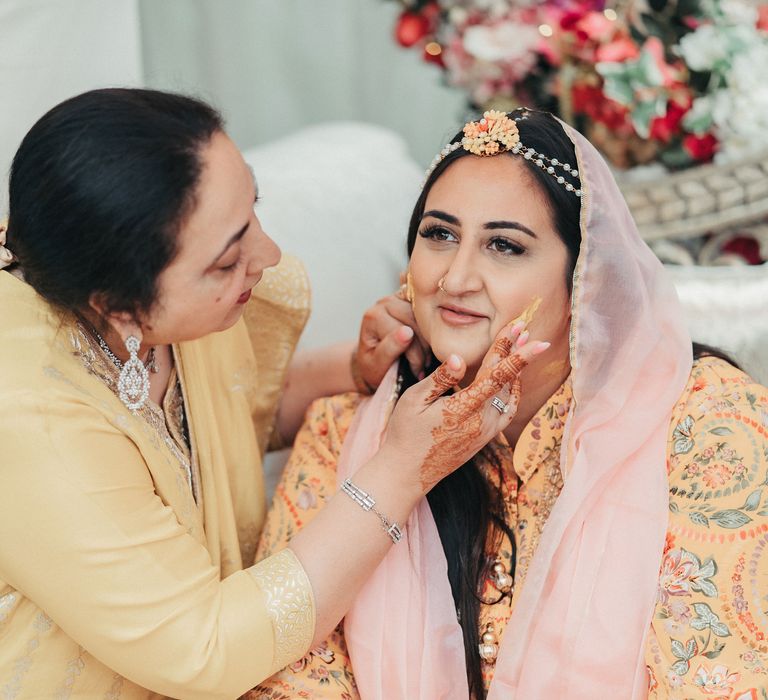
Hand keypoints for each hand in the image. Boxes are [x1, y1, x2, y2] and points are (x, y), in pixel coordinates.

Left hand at [354, 292, 428, 392]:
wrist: (374, 361)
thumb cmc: (374, 366)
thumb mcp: (377, 365)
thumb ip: (389, 349)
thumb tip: (407, 332)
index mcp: (373, 317)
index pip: (403, 331)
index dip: (414, 355)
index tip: (416, 371)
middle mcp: (384, 303)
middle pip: (416, 320)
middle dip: (423, 346)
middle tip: (424, 366)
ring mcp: (399, 298)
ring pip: (426, 315)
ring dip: (429, 338)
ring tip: (426, 358)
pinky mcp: (411, 298)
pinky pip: (430, 309)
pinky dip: (433, 326)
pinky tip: (430, 342)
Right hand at [381, 320, 549, 493]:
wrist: (408, 473)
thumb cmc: (405, 433)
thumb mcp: (414, 400)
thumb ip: (439, 379)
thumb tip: (460, 357)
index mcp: (464, 409)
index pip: (497, 375)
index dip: (515, 353)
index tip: (529, 336)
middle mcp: (482, 422)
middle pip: (507, 380)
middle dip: (516, 352)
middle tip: (523, 328)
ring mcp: (487, 431)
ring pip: (511, 395)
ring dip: (516, 370)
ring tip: (519, 346)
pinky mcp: (486, 437)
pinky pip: (507, 409)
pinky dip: (511, 389)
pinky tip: (509, 378)